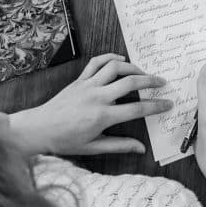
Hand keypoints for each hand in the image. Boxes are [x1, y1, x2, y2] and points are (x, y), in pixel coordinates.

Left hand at [7, 53, 171, 155]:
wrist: (37, 129)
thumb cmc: (64, 141)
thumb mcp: (93, 147)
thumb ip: (119, 145)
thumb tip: (141, 149)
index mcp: (102, 117)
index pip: (137, 109)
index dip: (156, 106)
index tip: (168, 104)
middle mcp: (97, 97)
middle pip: (131, 82)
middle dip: (151, 81)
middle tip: (162, 82)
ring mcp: (88, 86)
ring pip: (116, 67)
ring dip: (133, 67)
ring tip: (143, 73)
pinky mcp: (79, 80)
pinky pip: (97, 62)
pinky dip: (111, 57)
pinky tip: (121, 59)